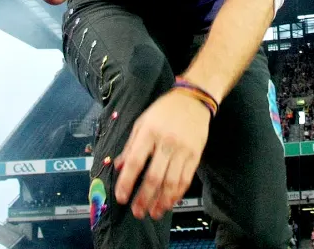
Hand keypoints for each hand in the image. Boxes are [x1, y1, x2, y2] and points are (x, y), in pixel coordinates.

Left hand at [113, 89, 209, 219]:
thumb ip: (130, 145)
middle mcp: (166, 142)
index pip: (135, 162)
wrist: (194, 99)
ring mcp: (183, 150)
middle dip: (144, 199)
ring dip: (161, 201)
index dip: (127, 182)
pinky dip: (177, 194)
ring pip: (171, 182)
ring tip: (154, 213)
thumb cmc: (164, 110)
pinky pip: (186, 179)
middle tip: (137, 212)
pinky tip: (170, 202)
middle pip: (154, 177)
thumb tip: (118, 166)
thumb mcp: (142, 122)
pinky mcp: (195, 155)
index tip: (121, 198)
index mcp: (149, 133)